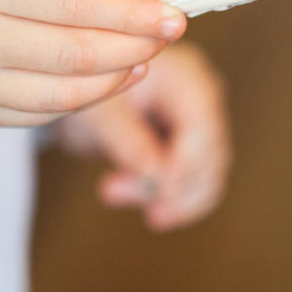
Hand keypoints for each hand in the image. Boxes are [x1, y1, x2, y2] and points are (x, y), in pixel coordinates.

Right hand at [0, 0, 188, 155]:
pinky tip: (119, 73)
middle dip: (135, 45)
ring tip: (148, 52)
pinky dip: (97, 95)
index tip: (177, 15)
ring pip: (68, 92)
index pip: (72, 3)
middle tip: (172, 32)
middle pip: (74, 52)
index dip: (131, 13)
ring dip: (121, 73)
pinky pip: (54, 112)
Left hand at [55, 41, 230, 231]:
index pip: (202, 133)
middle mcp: (205, 101)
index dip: (180, 170)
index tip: (150, 195)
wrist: (80, 80)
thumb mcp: (100, 111)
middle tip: (111, 192)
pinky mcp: (191, 146)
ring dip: (170, 201)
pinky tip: (148, 211)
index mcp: (189, 80)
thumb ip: (128, 141)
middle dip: (170, 189)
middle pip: (211, 159)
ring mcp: (201, 123)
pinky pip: (195, 184)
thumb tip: (156, 177)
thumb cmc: (89, 85)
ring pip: (208, 178)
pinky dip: (173, 202)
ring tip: (113, 194)